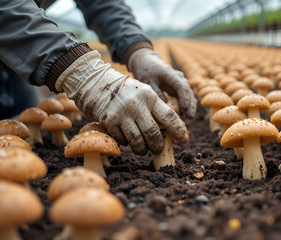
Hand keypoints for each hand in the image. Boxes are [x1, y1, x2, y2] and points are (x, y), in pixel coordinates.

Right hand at [55, 51, 188, 154]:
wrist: (96, 83)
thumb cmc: (125, 92)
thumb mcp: (143, 93)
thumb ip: (155, 109)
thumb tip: (169, 131)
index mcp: (150, 96)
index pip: (170, 116)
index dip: (179, 130)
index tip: (185, 140)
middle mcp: (137, 104)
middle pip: (153, 133)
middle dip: (158, 145)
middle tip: (158, 149)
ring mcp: (122, 112)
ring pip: (138, 140)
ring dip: (142, 149)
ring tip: (143, 150)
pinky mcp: (109, 120)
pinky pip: (122, 140)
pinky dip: (126, 143)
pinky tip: (126, 139)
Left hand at [128, 48, 196, 117]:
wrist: (147, 62)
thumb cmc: (146, 71)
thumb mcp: (147, 81)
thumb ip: (156, 92)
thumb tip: (166, 105)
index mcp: (171, 74)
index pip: (181, 86)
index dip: (184, 98)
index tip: (184, 108)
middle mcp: (178, 78)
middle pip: (188, 91)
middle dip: (190, 105)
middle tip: (190, 117)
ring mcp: (180, 82)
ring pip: (189, 95)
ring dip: (190, 106)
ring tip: (189, 118)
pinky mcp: (178, 88)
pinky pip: (184, 97)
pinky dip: (185, 105)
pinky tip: (184, 115)